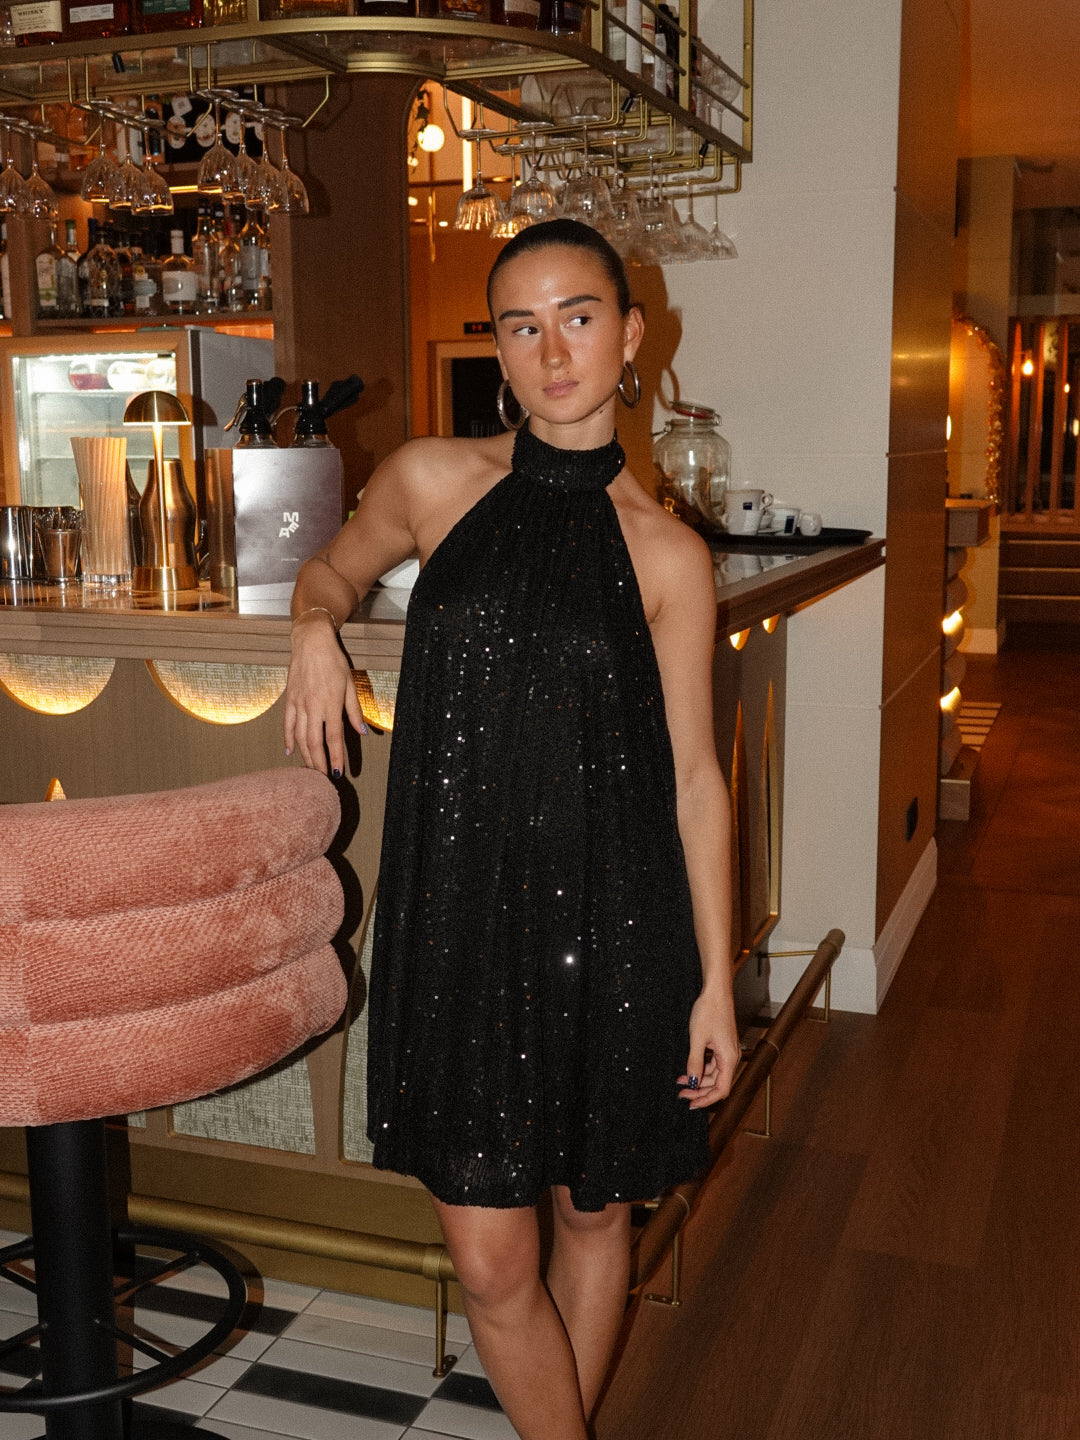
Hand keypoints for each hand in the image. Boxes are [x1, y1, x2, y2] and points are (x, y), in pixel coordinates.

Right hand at [283, 614, 366, 775]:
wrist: (311, 643)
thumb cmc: (334, 662)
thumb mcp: (350, 685)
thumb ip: (354, 711)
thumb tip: (362, 732)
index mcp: (330, 704)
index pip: (333, 738)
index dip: (335, 758)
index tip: (338, 772)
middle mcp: (313, 707)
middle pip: (315, 743)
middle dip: (318, 763)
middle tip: (322, 779)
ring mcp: (299, 704)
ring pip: (300, 737)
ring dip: (306, 756)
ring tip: (310, 770)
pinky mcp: (289, 700)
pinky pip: (288, 725)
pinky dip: (289, 740)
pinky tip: (291, 752)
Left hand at [678, 986, 739, 1109]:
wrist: (716, 991)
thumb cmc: (709, 1011)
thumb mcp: (697, 1038)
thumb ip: (694, 1062)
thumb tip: (692, 1082)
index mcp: (729, 1058)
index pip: (721, 1090)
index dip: (707, 1100)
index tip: (691, 1104)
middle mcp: (731, 1057)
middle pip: (718, 1084)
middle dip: (699, 1091)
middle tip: (681, 1094)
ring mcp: (727, 1051)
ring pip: (714, 1075)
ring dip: (699, 1080)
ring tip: (681, 1082)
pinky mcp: (722, 1045)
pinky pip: (713, 1064)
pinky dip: (701, 1069)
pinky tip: (688, 1069)